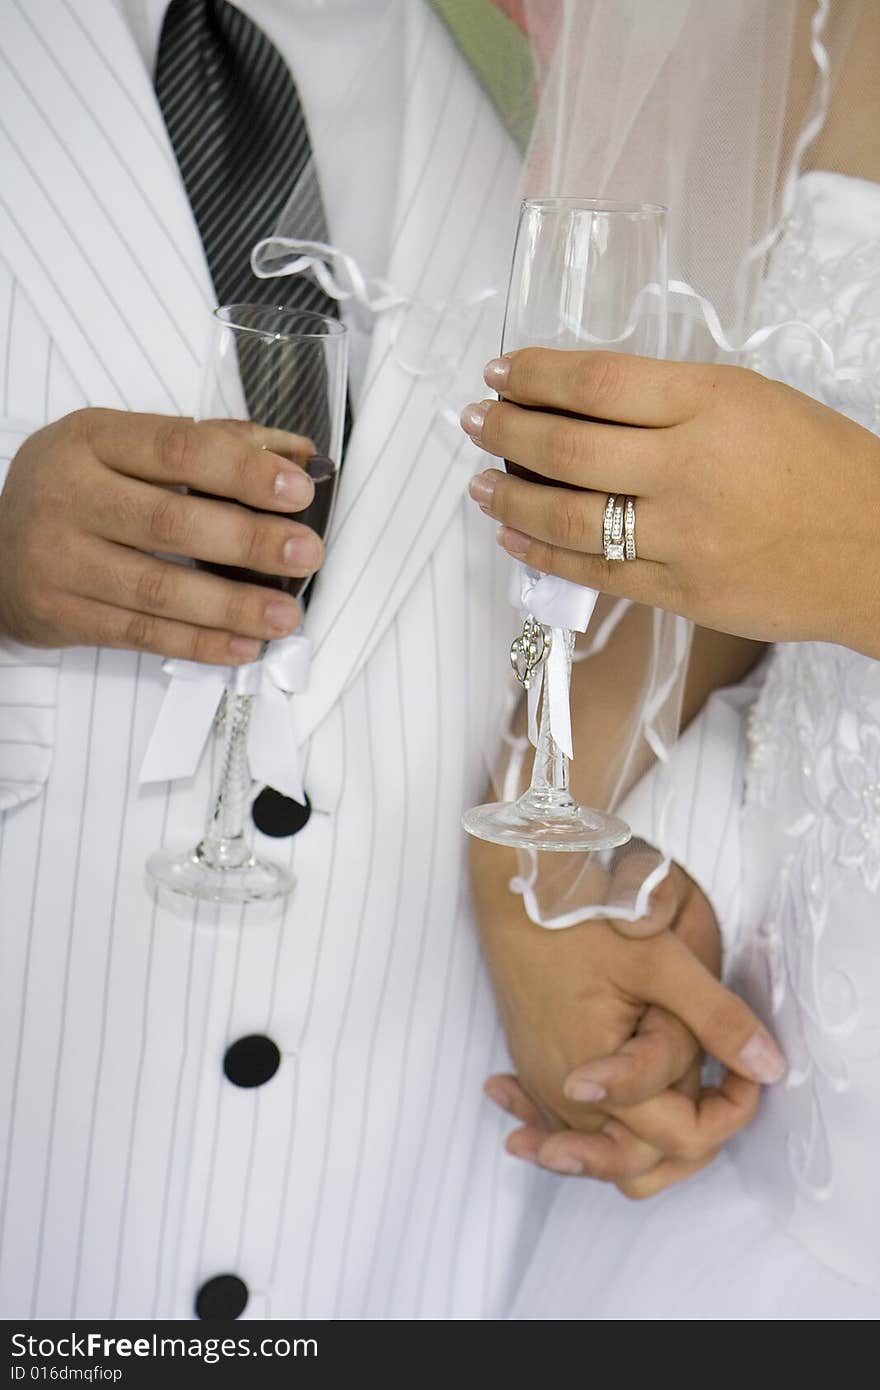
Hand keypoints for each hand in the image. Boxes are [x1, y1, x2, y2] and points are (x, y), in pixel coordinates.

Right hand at [0, 408, 323, 662]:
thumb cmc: (76, 490)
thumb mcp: (123, 448)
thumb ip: (209, 444)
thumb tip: (295, 454)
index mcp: (92, 440)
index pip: (178, 450)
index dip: (243, 470)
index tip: (298, 488)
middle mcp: (71, 497)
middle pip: (172, 522)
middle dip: (250, 540)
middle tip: (306, 553)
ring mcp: (62, 560)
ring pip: (159, 588)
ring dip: (233, 605)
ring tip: (286, 614)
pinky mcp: (64, 615)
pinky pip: (142, 634)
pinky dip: (199, 643)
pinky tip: (244, 645)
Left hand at [461, 349, 879, 656]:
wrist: (878, 551)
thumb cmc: (826, 468)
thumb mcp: (754, 401)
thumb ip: (674, 400)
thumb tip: (586, 401)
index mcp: (713, 403)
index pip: (598, 382)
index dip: (536, 375)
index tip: (502, 370)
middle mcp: (690, 467)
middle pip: (568, 448)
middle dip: (506, 430)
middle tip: (474, 420)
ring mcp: (682, 536)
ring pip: (569, 516)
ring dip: (510, 496)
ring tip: (480, 482)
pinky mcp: (680, 590)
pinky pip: (595, 572)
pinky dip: (544, 552)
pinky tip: (514, 535)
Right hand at [472, 841, 784, 1193]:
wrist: (513, 892)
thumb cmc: (581, 920)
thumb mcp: (661, 962)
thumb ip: (716, 1018)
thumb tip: (770, 1067)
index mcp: (598, 1082)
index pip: (684, 1138)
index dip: (732, 1109)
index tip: (747, 1064)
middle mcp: (566, 1099)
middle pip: (646, 1159)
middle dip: (694, 1125)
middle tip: (725, 1076)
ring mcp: (545, 1086)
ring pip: (610, 1148)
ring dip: (651, 1133)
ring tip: (695, 1091)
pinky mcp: (534, 1070)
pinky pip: (572, 1124)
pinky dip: (603, 1121)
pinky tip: (626, 1093)